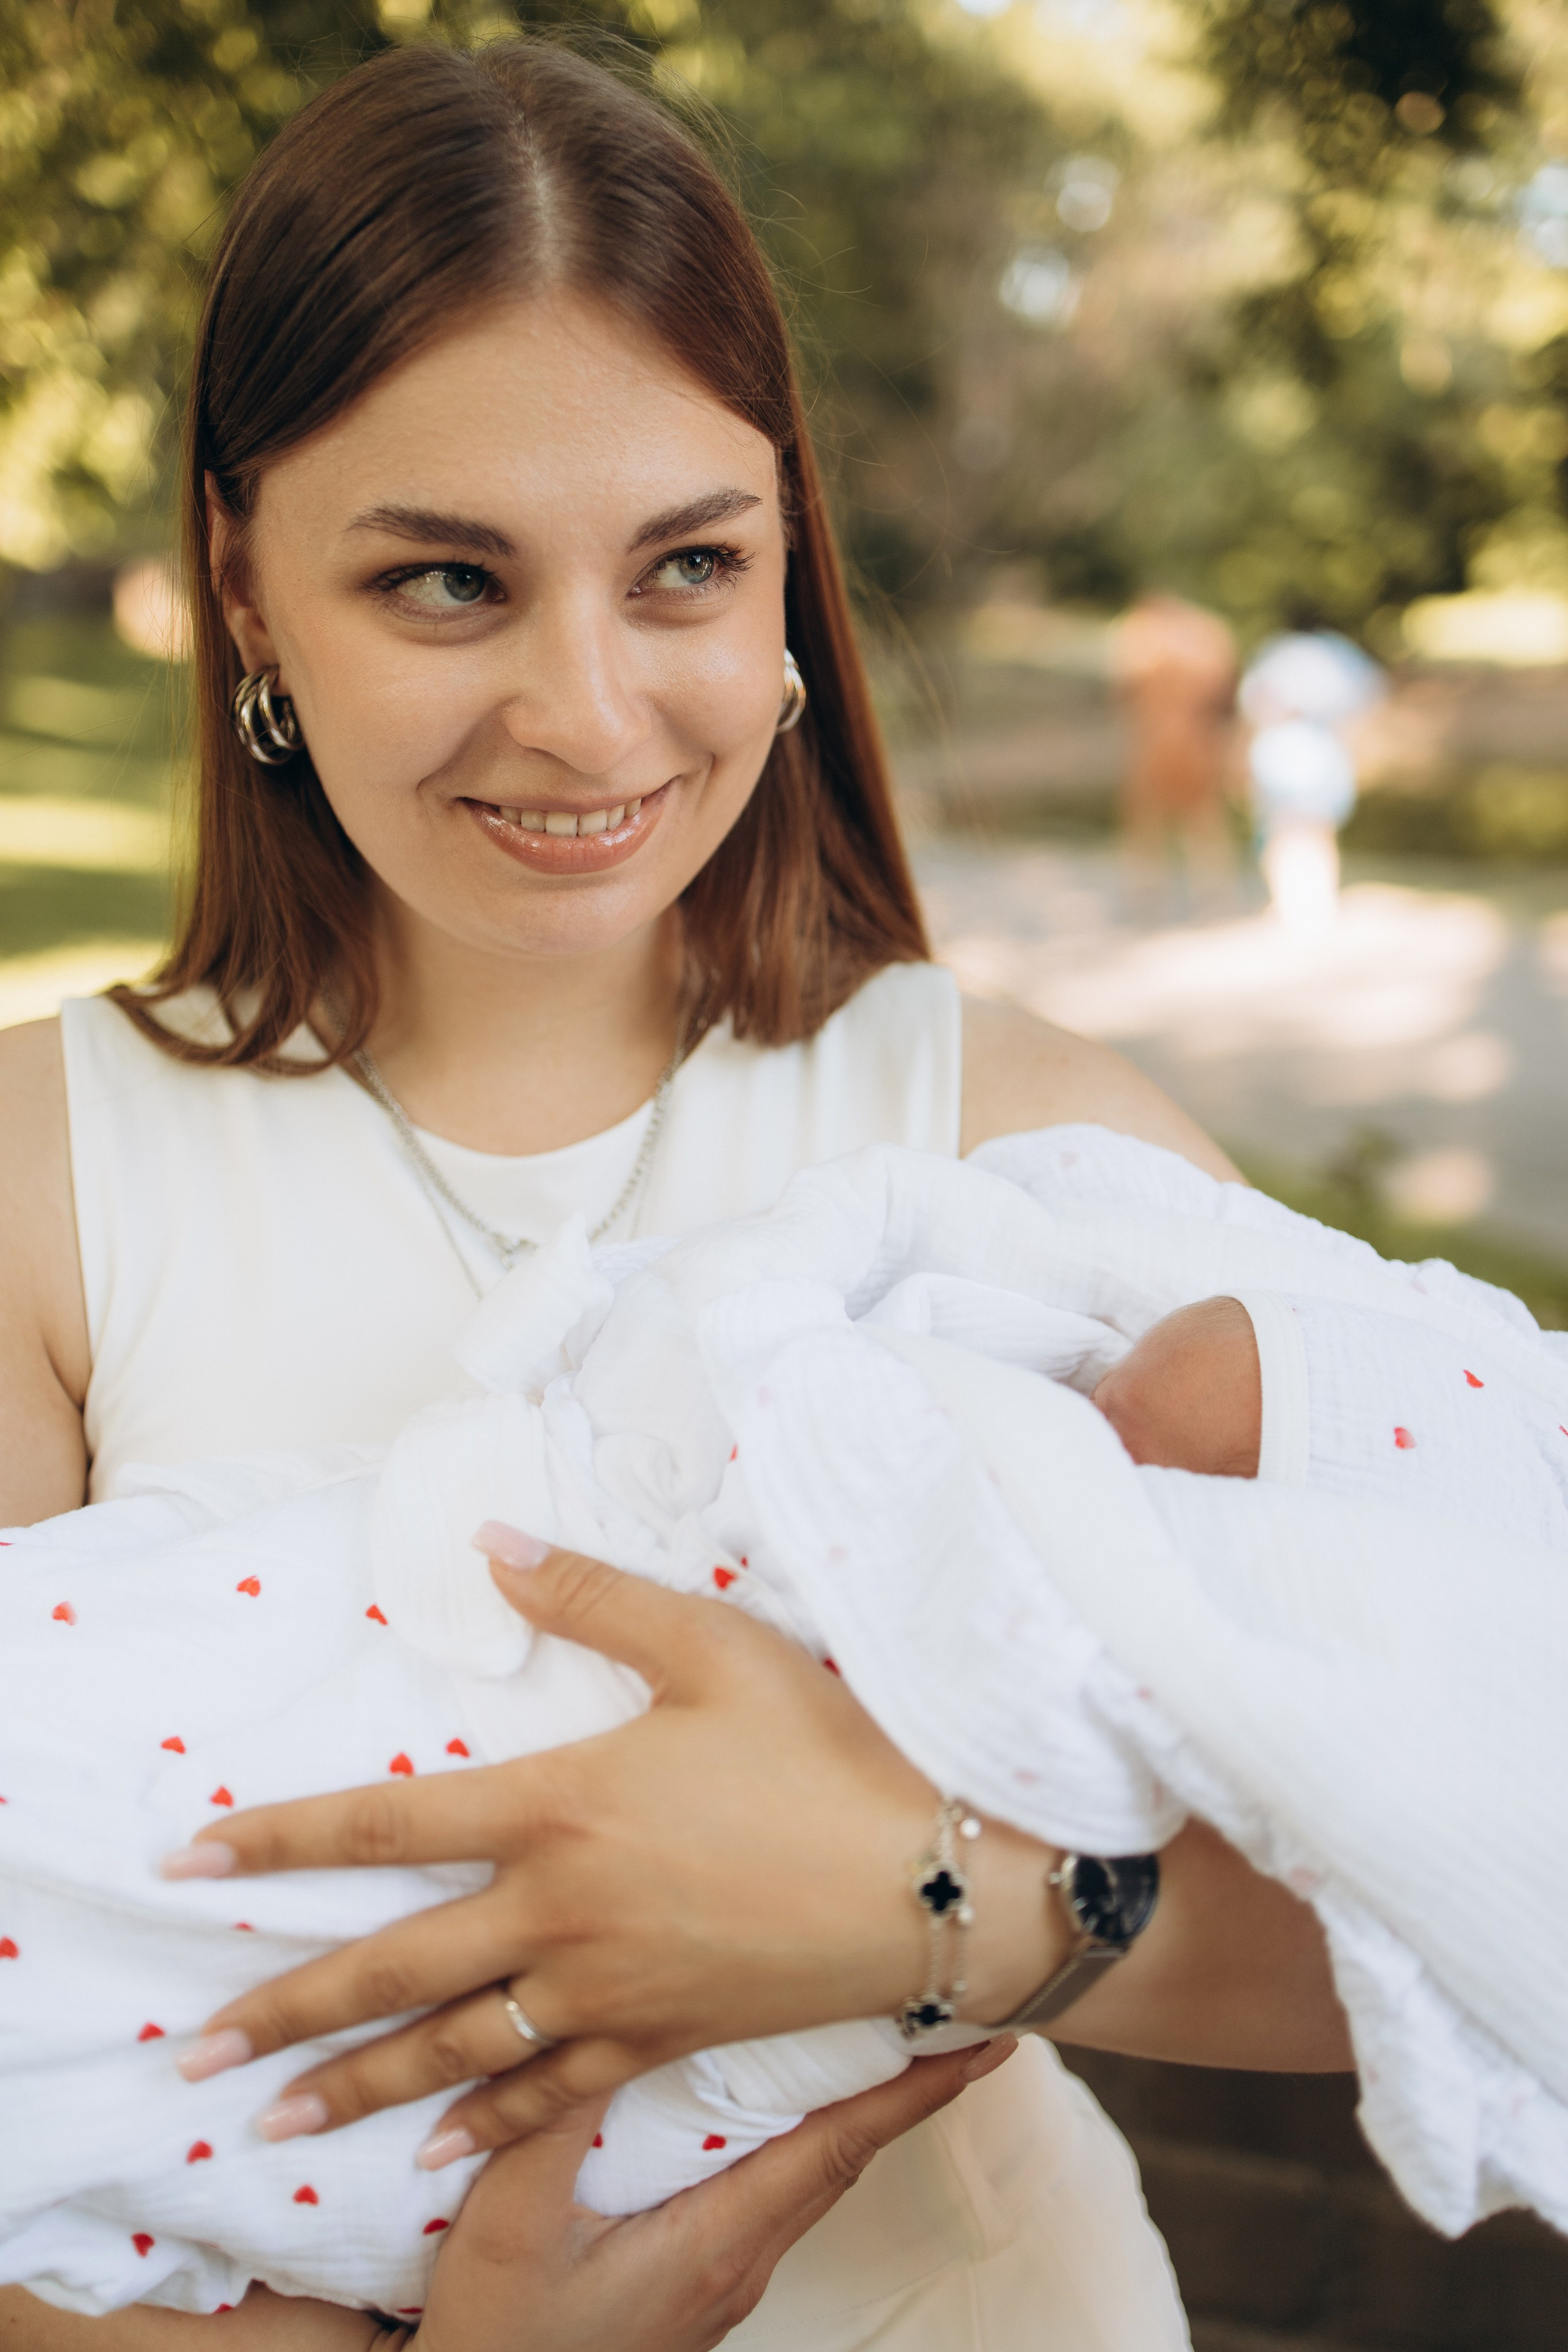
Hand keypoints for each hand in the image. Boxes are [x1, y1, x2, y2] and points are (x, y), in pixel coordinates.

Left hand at [167, 1546, 1058, 2159]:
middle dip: (284, 2010)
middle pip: (394, 1966)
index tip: (194, 1862)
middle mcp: (562, 1911)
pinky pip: (552, 2095)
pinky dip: (485, 2127)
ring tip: (275, 2117)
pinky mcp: (663, 2035)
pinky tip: (435, 2153)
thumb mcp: (712, 1644)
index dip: (282, 1843)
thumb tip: (488, 1540)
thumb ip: (591, 1593)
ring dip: (356, 2088)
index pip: (388, 1822)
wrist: (934, 1876)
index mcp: (561, 1806)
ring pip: (454, 2048)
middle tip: (193, 2054)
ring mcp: (610, 1987)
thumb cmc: (825, 1748)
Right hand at [405, 2045, 1013, 2351]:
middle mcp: (739, 2259)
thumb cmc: (497, 2338)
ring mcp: (720, 2273)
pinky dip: (793, 2129)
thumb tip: (607, 2013)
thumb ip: (555, 2119)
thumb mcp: (511, 2226)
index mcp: (718, 2241)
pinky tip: (770, 2093)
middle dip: (897, 2080)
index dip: (914, 2092)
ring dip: (844, 2101)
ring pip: (805, 2168)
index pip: (841, 2147)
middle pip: (839, 2152)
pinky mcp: (691, 2276)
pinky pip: (764, 2185)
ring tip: (871, 2027)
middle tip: (936, 2002)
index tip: (983, 2041)